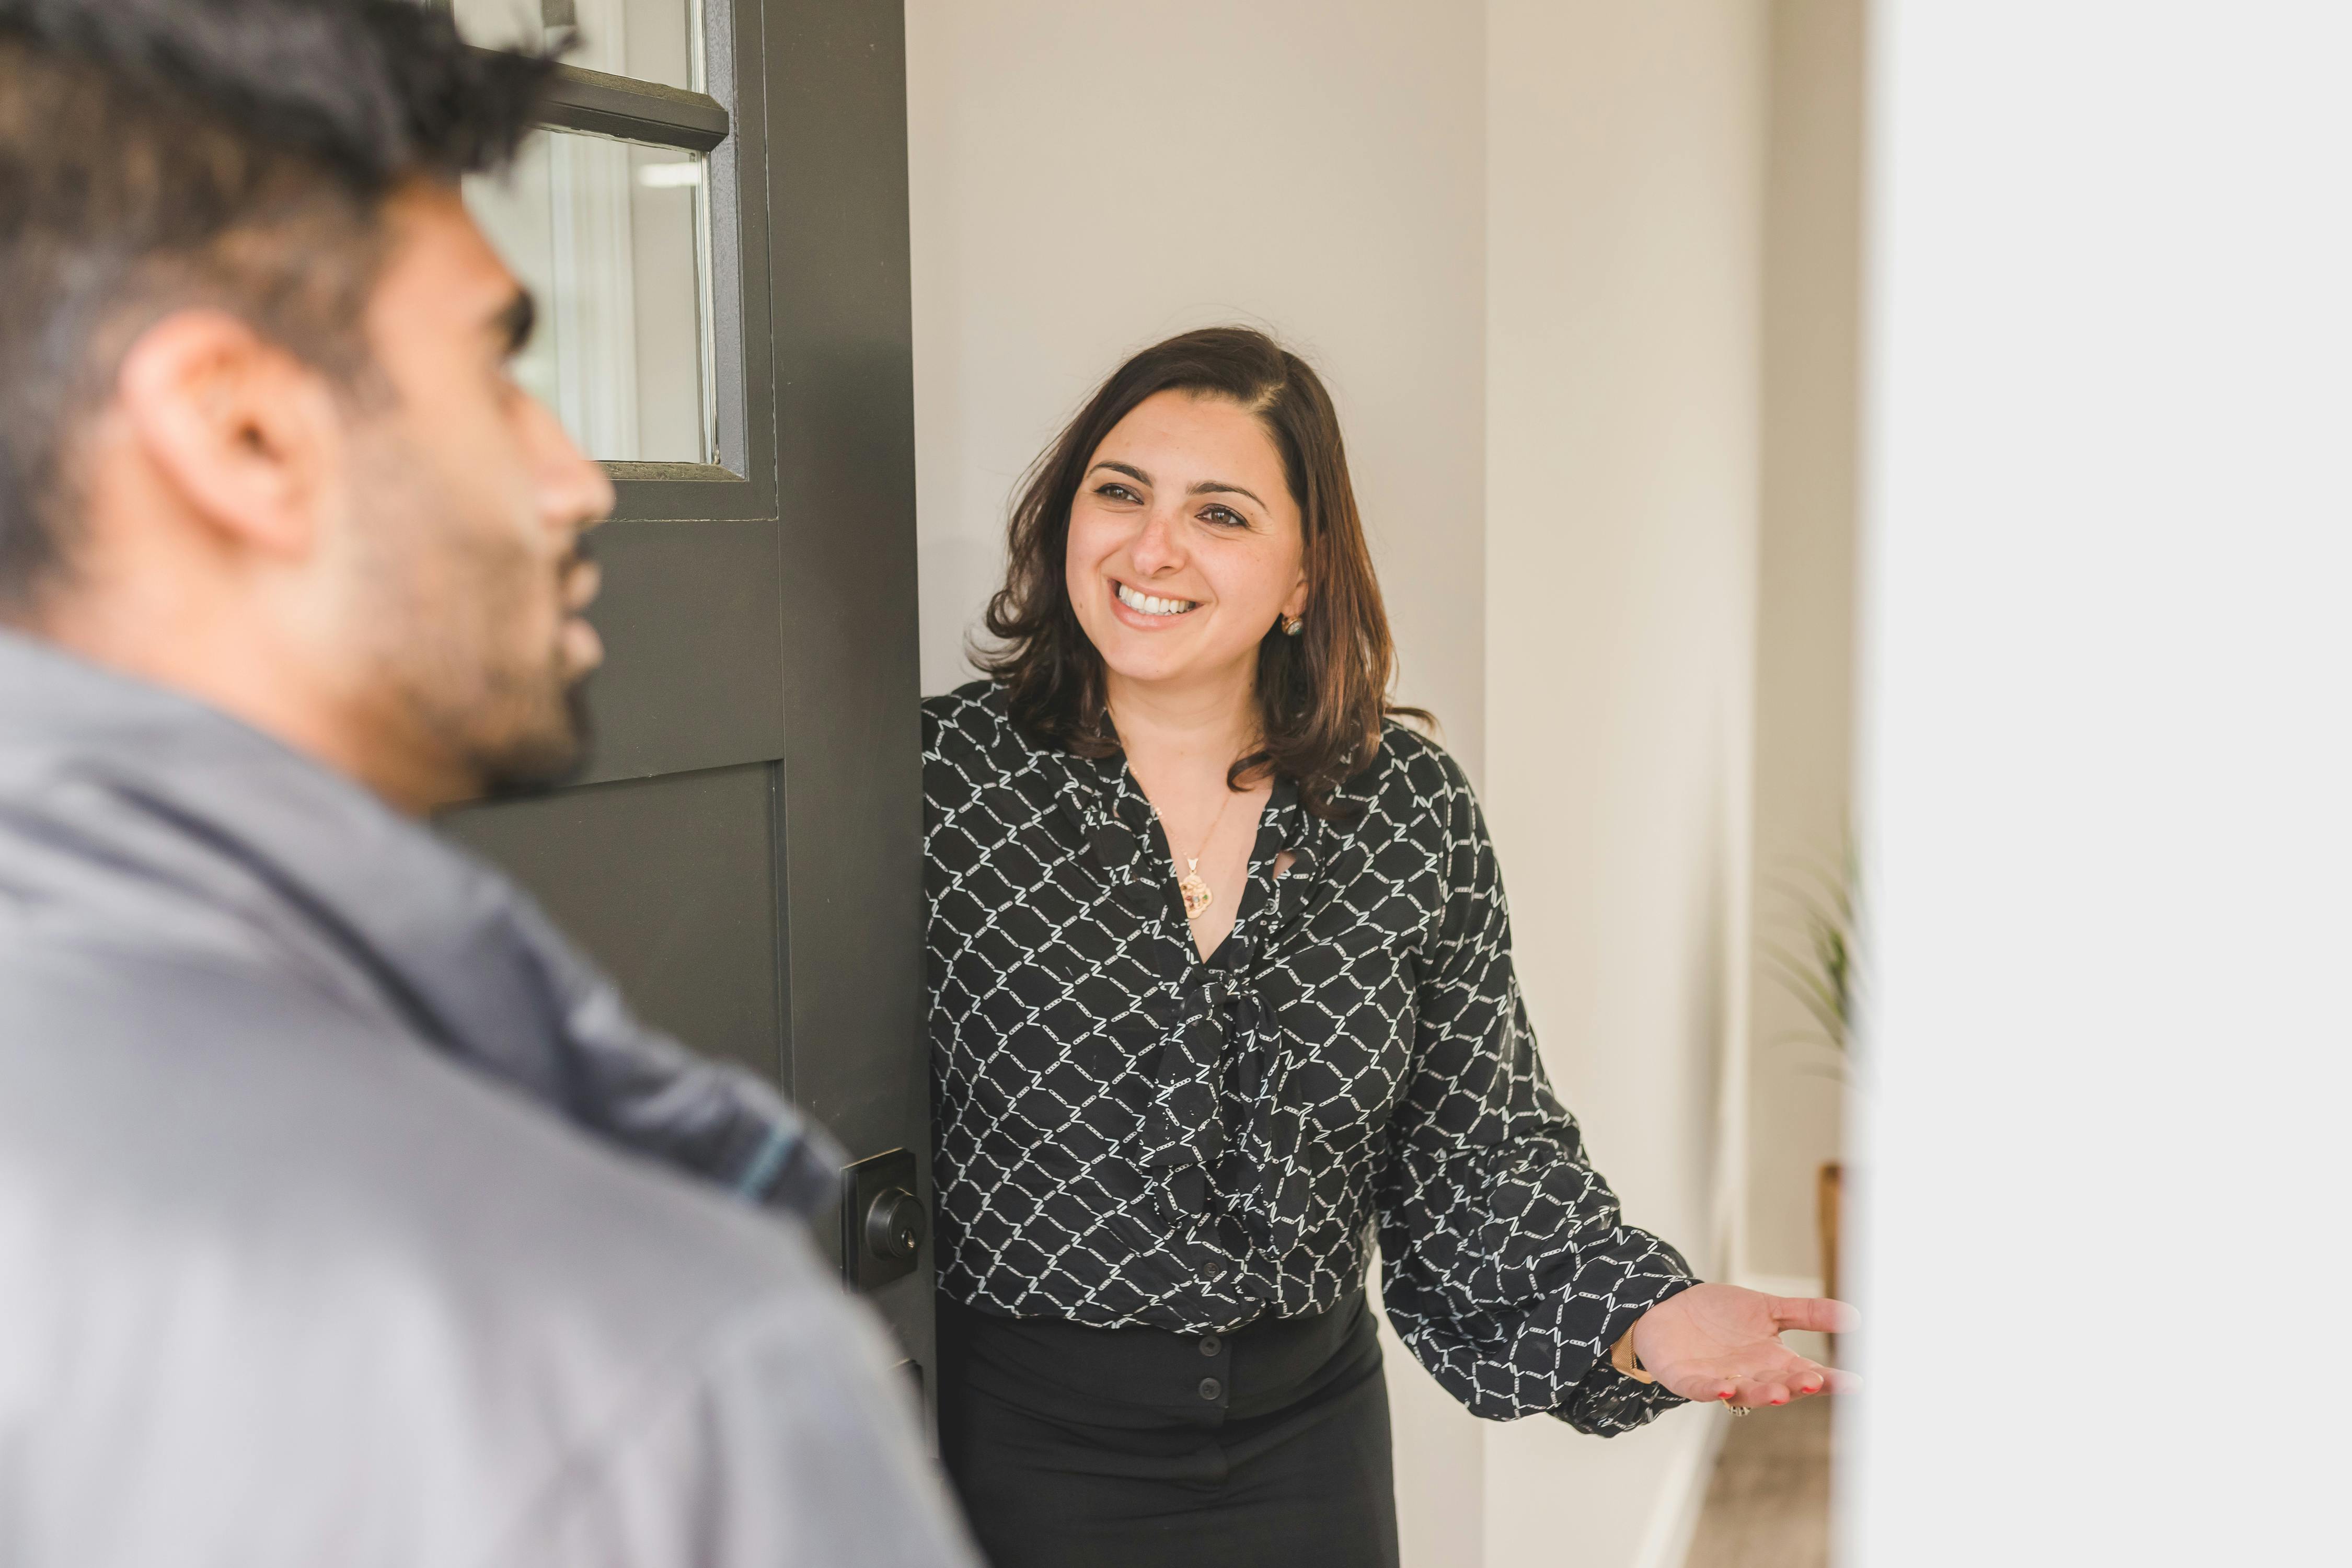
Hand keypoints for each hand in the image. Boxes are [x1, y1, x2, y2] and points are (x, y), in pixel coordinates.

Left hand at [1629, 1283, 1857, 1409]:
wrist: (1668, 1307)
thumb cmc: (1719, 1314)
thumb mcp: (1767, 1308)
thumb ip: (1806, 1314)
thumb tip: (1855, 1315)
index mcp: (1773, 1362)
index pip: (1807, 1374)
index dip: (1829, 1380)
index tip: (1856, 1382)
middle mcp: (1750, 1376)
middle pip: (1779, 1386)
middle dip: (1796, 1386)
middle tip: (1815, 1382)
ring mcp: (1719, 1380)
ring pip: (1744, 1392)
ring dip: (1761, 1393)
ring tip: (1779, 1392)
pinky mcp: (1687, 1379)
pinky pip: (1701, 1388)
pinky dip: (1713, 1390)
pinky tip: (1724, 1388)